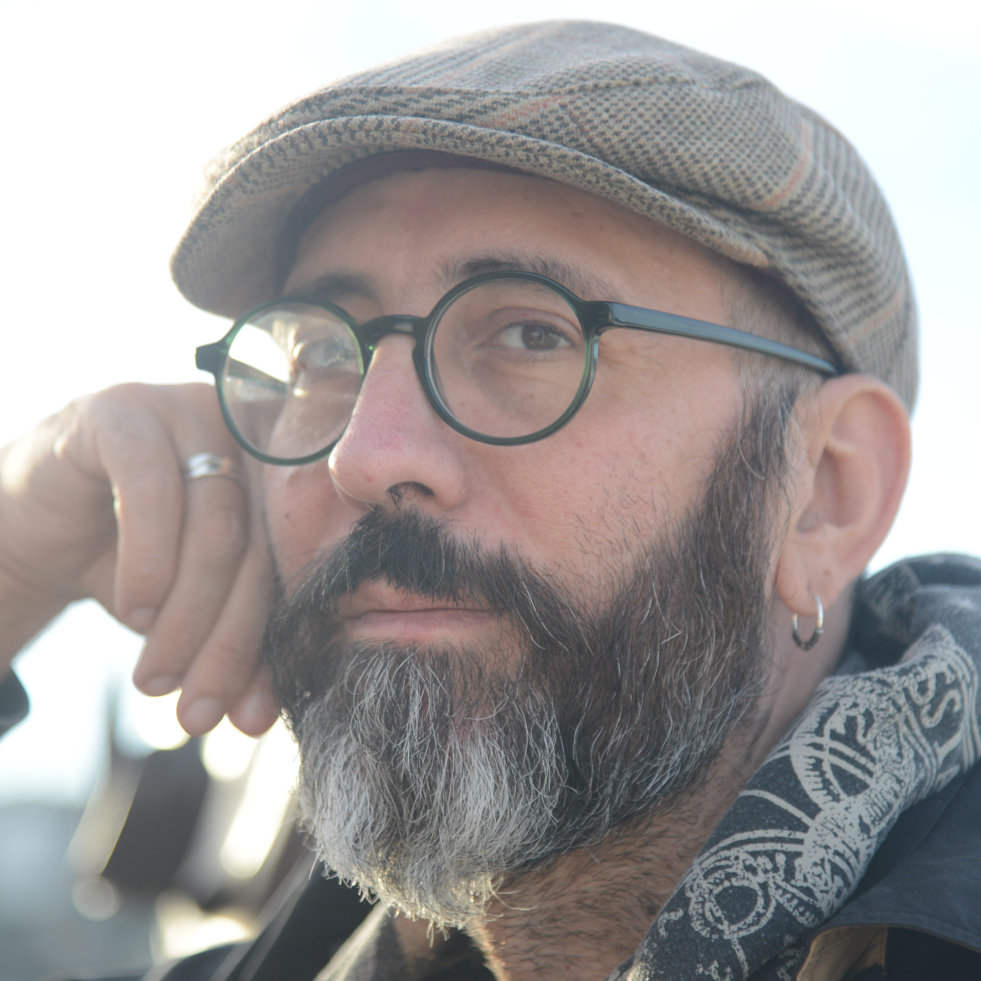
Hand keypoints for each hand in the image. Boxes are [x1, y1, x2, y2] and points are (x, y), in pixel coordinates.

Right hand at [0, 383, 278, 735]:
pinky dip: (149, 562)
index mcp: (281, 479)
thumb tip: (259, 718)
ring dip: (186, 617)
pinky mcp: (127, 412)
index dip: (274, 648)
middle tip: (197, 714)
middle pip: (258, 550)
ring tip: (154, 678)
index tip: (249, 720)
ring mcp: (190, 411)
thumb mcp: (190, 610)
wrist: (30, 527)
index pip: (292, 568)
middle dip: (228, 645)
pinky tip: (133, 610)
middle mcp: (248, 437)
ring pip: (216, 528)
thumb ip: (234, 644)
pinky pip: (155, 492)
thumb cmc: (129, 566)